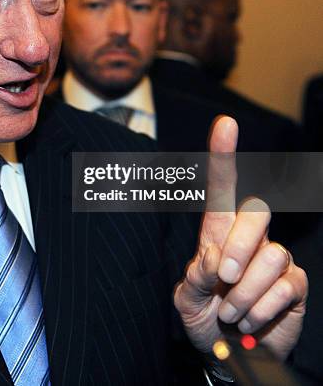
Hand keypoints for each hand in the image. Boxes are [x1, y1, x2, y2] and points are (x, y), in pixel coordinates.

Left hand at [174, 116, 307, 359]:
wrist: (225, 354)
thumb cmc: (202, 317)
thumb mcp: (186, 298)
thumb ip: (196, 276)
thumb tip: (216, 256)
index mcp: (218, 233)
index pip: (223, 188)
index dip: (224, 155)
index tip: (225, 124)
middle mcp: (249, 239)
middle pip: (256, 211)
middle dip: (239, 246)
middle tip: (224, 280)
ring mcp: (274, 260)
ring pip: (271, 254)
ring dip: (246, 292)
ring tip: (233, 311)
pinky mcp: (294, 284)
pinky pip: (286, 284)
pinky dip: (263, 307)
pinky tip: (252, 319)